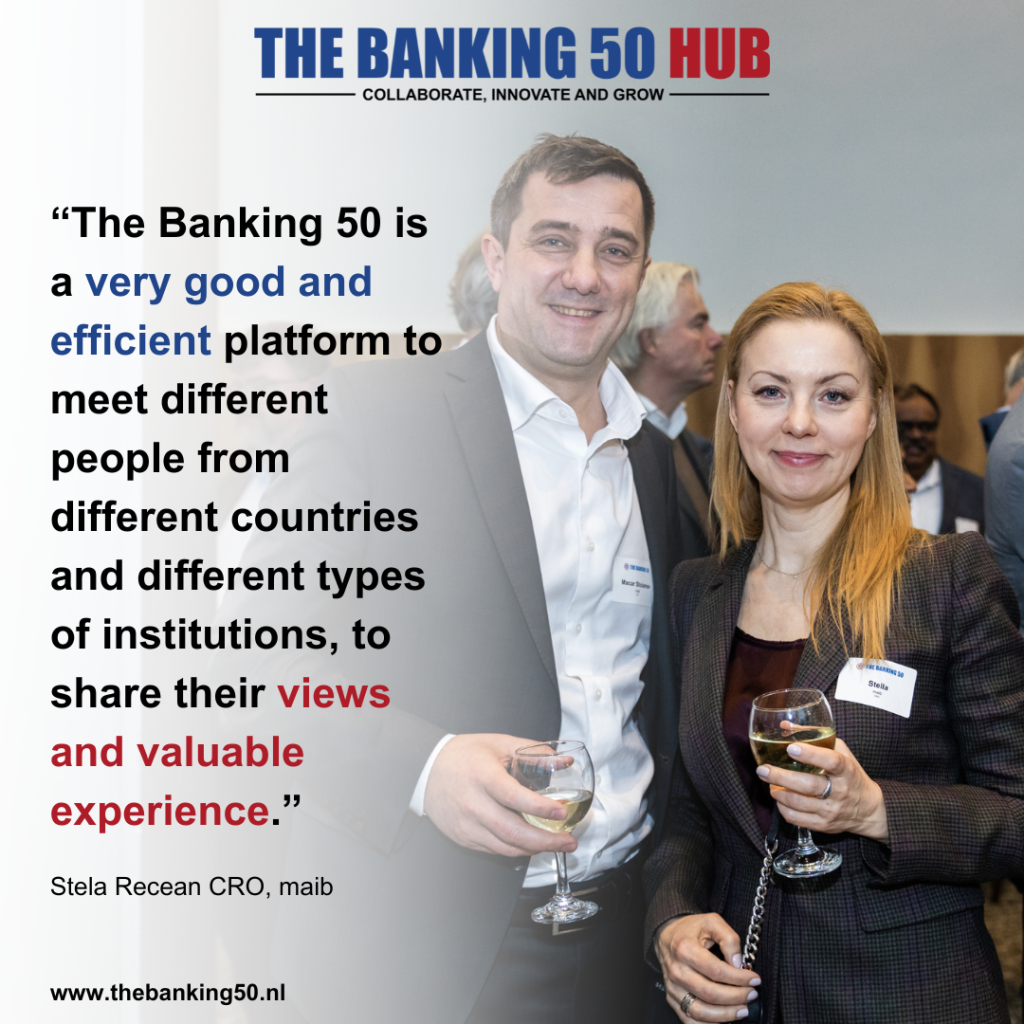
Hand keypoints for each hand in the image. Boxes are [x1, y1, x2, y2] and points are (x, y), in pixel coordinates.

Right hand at [423, 733, 578, 856]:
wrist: (426, 770)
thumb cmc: (463, 755)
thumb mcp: (498, 744)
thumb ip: (533, 752)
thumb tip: (564, 761)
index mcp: (483, 777)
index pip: (514, 798)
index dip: (540, 808)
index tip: (561, 812)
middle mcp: (474, 804)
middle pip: (513, 832)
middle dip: (546, 841)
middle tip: (569, 841)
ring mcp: (467, 825)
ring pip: (506, 846)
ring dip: (535, 849)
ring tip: (557, 844)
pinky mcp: (464, 838)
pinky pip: (494, 849)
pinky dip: (517, 849)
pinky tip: (532, 843)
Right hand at [655, 914, 759, 1020]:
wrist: (666, 935)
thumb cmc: (692, 929)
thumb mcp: (712, 922)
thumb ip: (729, 938)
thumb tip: (738, 963)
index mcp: (685, 949)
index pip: (716, 970)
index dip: (739, 978)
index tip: (755, 979)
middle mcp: (677, 971)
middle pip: (710, 993)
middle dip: (736, 997)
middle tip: (752, 994)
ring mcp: (673, 988)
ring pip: (700, 1011)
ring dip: (726, 1015)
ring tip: (743, 1010)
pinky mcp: (672, 999)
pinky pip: (690, 1020)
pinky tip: (725, 1020)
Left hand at [756, 738, 888, 842]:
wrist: (868, 810)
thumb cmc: (850, 775)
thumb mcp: (841, 752)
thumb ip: (816, 736)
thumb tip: (785, 725)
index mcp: (846, 770)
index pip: (831, 761)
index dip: (811, 754)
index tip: (791, 748)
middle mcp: (840, 791)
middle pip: (809, 785)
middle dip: (781, 777)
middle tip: (763, 769)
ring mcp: (831, 810)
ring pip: (799, 803)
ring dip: (778, 792)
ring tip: (768, 783)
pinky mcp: (824, 825)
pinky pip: (797, 818)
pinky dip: (782, 808)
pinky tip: (779, 798)